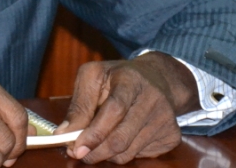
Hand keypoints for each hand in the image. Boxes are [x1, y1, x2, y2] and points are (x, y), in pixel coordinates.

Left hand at [56, 53, 198, 163]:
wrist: (159, 78)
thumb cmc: (118, 78)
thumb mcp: (93, 77)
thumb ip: (79, 105)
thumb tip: (64, 134)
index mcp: (131, 80)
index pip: (114, 110)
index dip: (94, 132)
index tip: (76, 147)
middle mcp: (153, 100)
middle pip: (121, 138)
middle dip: (95, 151)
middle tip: (78, 153)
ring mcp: (165, 120)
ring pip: (128, 152)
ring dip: (106, 154)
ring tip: (98, 142)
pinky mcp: (172, 136)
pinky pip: (140, 156)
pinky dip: (124, 153)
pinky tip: (122, 136)